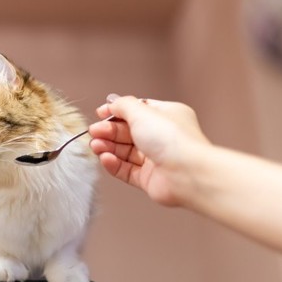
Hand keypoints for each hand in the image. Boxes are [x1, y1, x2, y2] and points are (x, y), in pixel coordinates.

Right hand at [88, 94, 211, 206]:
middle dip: (108, 131)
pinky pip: (126, 170)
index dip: (117, 112)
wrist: (187, 174)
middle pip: (127, 132)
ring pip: (125, 152)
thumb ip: (123, 105)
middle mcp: (162, 137)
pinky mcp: (149, 178)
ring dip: (108, 147)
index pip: (137, 111)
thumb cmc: (174, 141)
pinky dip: (114, 164)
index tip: (101, 114)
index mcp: (166, 117)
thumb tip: (112, 103)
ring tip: (96, 146)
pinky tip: (106, 158)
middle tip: (94, 131)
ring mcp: (155, 159)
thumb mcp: (143, 112)